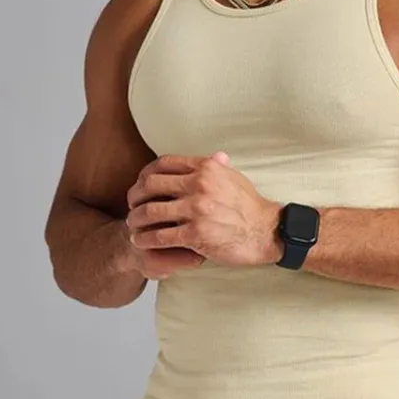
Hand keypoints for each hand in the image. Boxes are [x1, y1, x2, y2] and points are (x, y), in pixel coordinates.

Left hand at [126, 152, 283, 267]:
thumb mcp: (235, 179)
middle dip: (135, 195)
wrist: (266, 231)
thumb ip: (219, 167)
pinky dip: (146, 239)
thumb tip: (216, 156)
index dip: (146, 173)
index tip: (141, 183)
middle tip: (131, 204)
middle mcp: (199, 186)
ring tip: (132, 224)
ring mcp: (196, 210)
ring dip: (136, 219)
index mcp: (206, 169)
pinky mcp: (196, 234)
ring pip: (151, 211)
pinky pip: (161, 236)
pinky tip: (140, 241)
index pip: (164, 163)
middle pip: (151, 185)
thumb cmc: (251, 206)